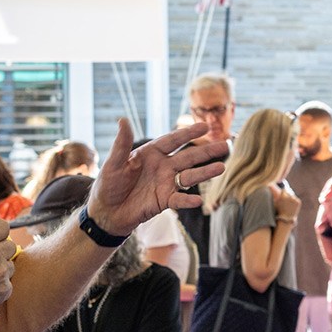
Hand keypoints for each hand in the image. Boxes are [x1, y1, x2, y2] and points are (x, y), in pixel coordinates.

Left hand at [86, 118, 230, 235]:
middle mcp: (162, 167)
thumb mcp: (113, 163)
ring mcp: (165, 184)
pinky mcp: (165, 201)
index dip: (188, 133)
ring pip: (189, 176)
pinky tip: (199, 200)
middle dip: (206, 151)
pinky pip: (179, 199)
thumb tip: (123, 119)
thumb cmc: (108, 185)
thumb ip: (122, 143)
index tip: (204, 126)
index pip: (172, 141)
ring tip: (221, 167)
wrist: (106, 212)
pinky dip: (188, 200)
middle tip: (225, 145)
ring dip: (205, 173)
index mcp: (150, 154)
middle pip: (188, 157)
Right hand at [270, 184, 301, 224]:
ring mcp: (294, 199)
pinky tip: (291, 207)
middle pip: (289, 192)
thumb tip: (268, 186)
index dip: (283, 194)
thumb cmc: (278, 211)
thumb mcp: (274, 202)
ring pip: (293, 196)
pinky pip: (296, 199)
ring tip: (288, 205)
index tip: (282, 198)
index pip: (284, 190)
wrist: (286, 219)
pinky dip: (295, 202)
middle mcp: (289, 196)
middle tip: (286, 202)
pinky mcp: (298, 202)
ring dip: (291, 198)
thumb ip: (272, 194)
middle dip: (287, 195)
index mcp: (283, 196)